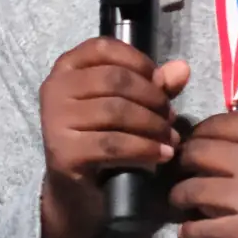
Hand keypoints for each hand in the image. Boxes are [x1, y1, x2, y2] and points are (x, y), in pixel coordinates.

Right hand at [39, 40, 189, 237]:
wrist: (75, 190)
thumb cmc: (102, 138)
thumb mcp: (128, 105)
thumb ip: (154, 85)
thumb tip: (182, 68)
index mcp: (66, 67)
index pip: (104, 47)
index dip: (138, 61)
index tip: (160, 83)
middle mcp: (54, 88)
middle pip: (115, 79)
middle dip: (152, 98)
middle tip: (171, 118)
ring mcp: (54, 120)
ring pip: (116, 111)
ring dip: (152, 125)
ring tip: (171, 138)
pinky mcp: (63, 152)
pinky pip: (113, 143)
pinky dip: (144, 148)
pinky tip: (162, 155)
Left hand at [171, 72, 237, 237]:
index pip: (216, 125)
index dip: (199, 133)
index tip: (195, 142)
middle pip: (198, 154)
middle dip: (183, 160)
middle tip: (180, 169)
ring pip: (196, 191)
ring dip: (180, 195)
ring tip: (178, 200)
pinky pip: (210, 231)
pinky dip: (192, 233)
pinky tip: (186, 234)